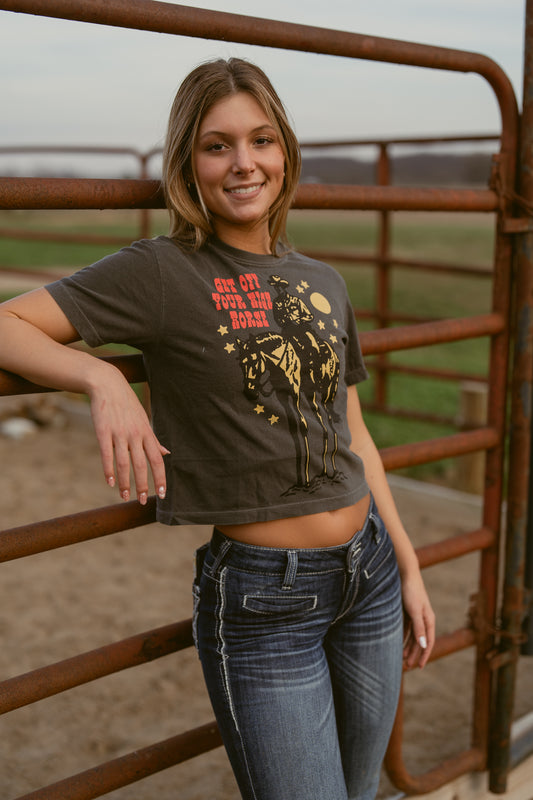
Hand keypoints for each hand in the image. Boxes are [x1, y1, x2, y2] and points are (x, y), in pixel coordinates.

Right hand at [87, 362, 168, 505]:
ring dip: (125, 482)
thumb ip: (153, 439)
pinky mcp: (103, 432)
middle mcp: (135, 435)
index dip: (161, 478)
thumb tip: (167, 453)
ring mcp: (119, 433)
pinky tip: (110, 482)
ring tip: (125, 496)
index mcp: (146, 433)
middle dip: (143, 485)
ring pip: (124, 463)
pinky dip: (108, 470)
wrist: (107, 384)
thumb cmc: (127, 405)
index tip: (163, 494)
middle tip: (141, 501)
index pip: (157, 459)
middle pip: (142, 464)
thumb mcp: (144, 420)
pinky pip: (107, 454)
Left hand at [401, 568, 434, 669]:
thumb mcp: (415, 611)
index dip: (424, 655)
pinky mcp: (407, 611)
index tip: (419, 667)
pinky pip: (406, 628)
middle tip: (407, 666)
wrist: (405, 574)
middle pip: (420, 641)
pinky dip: (403, 637)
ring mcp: (415, 615)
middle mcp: (424, 619)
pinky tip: (398, 643)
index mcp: (429, 620)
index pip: (428, 642)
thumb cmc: (411, 591)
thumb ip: (419, 628)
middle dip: (415, 654)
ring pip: (413, 636)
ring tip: (402, 658)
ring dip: (409, 647)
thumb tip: (424, 646)